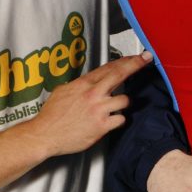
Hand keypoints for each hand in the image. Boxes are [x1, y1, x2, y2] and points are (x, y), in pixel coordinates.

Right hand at [30, 52, 152, 155]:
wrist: (45, 134)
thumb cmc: (52, 116)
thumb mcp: (62, 91)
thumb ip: (79, 85)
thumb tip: (88, 83)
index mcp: (84, 84)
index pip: (109, 67)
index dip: (125, 60)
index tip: (136, 57)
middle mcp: (93, 94)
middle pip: (120, 74)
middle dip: (135, 65)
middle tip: (146, 59)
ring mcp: (98, 109)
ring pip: (125, 100)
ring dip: (123, 103)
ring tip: (116, 106)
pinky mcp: (102, 126)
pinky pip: (120, 119)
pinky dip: (118, 120)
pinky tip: (112, 120)